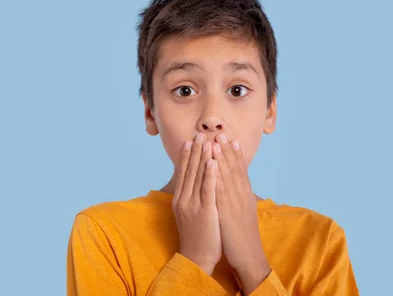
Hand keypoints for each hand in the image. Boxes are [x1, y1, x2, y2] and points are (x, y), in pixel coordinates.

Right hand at [172, 133, 221, 275]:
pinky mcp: (205, 212)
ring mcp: (193, 205)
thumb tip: (193, 182)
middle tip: (199, 134)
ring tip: (206, 141)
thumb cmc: (197, 236)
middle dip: (195, 151)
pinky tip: (212, 161)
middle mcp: (183, 199)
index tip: (190, 140)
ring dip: (202, 157)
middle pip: (189, 170)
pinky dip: (209, 174)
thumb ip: (191, 197)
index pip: (183, 172)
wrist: (197, 258)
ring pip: (197, 176)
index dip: (187, 155)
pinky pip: (207, 190)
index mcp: (180, 199)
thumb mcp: (189, 213)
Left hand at [213, 134, 270, 293]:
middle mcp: (242, 196)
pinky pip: (220, 188)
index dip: (234, 154)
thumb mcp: (243, 214)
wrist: (249, 257)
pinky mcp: (227, 211)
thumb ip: (239, 200)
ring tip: (214, 140)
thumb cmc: (244, 238)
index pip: (240, 171)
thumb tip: (236, 190)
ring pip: (227, 175)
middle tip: (220, 132)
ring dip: (220, 156)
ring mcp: (235, 202)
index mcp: (245, 196)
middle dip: (226, 150)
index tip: (230, 139)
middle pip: (234, 168)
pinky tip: (211, 162)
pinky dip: (216, 173)